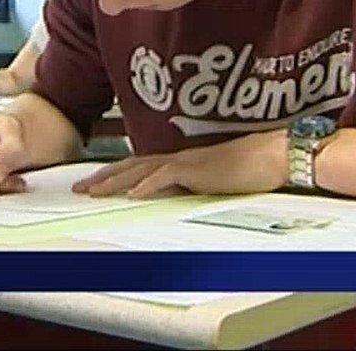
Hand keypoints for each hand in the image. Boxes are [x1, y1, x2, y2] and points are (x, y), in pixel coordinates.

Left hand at [73, 130, 289, 199]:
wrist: (276, 155)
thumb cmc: (254, 169)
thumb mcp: (216, 183)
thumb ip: (195, 188)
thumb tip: (179, 200)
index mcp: (182, 161)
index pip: (140, 167)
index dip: (115, 174)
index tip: (95, 184)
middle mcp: (179, 158)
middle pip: (132, 165)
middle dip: (103, 177)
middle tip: (79, 188)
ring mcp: (188, 161)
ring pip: (141, 169)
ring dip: (115, 181)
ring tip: (92, 191)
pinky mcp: (199, 169)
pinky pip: (167, 176)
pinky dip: (147, 185)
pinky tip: (131, 195)